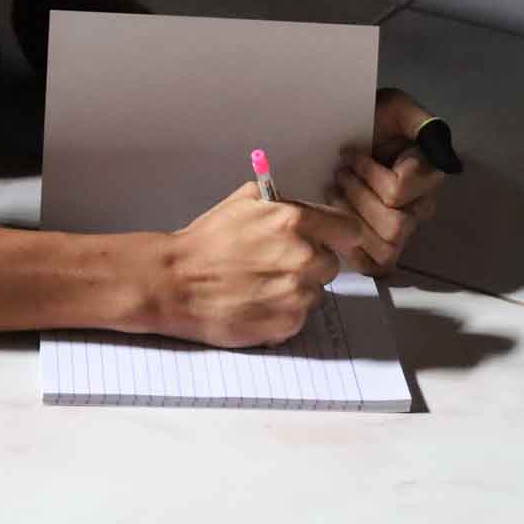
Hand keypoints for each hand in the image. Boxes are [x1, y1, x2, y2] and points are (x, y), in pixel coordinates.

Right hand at [153, 184, 364, 347]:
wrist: (175, 281)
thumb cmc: (206, 242)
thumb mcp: (244, 201)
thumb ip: (284, 202)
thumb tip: (310, 208)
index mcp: (294, 220)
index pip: (348, 230)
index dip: (338, 235)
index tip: (331, 241)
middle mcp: (303, 257)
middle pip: (332, 263)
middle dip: (312, 263)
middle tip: (280, 263)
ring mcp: (297, 293)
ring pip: (317, 292)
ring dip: (297, 289)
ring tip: (262, 284)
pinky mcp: (287, 323)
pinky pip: (301, 316)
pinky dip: (284, 312)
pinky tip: (257, 302)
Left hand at [328, 88, 447, 277]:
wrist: (343, 134)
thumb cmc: (368, 119)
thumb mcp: (393, 106)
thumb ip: (417, 120)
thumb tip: (435, 143)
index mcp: (428, 173)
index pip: (400, 190)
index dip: (368, 173)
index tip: (348, 153)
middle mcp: (422, 204)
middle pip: (396, 224)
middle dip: (358, 198)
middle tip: (338, 174)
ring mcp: (405, 228)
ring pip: (388, 246)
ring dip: (353, 218)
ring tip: (334, 193)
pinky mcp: (382, 246)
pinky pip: (377, 265)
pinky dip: (355, 250)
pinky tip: (338, 224)